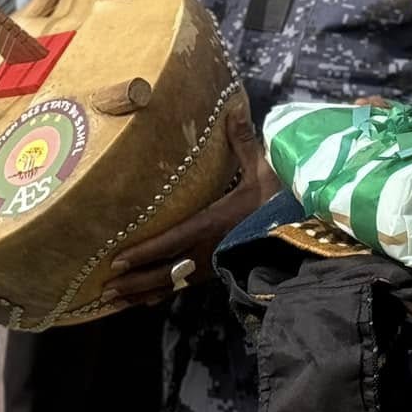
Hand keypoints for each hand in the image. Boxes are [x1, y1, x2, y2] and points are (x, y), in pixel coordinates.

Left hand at [104, 107, 274, 307]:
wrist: (307, 230)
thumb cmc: (281, 198)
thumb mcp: (263, 168)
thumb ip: (242, 142)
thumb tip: (231, 111)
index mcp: (214, 223)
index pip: (172, 241)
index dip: (144, 252)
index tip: (116, 261)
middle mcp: (209, 250)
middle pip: (165, 271)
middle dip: (134, 281)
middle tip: (104, 290)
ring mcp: (214, 266)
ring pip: (173, 284)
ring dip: (144, 292)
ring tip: (115, 300)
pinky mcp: (219, 272)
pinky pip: (185, 287)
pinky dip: (164, 294)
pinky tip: (148, 300)